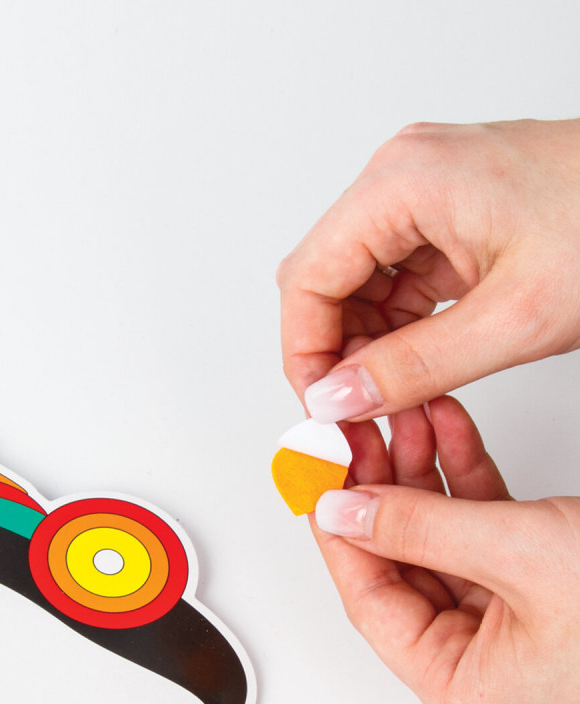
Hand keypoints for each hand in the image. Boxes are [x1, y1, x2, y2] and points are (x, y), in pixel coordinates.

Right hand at [278, 119, 579, 421]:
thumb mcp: (516, 317)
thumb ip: (413, 367)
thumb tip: (337, 399)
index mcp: (404, 183)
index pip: (308, 279)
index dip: (304, 352)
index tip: (320, 407)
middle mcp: (403, 177)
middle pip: (324, 279)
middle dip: (333, 350)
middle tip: (353, 408)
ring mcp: (424, 193)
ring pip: (355, 284)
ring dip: (365, 343)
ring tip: (392, 392)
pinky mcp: (448, 214)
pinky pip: (394, 278)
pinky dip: (396, 328)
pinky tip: (416, 362)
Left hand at [313, 397, 579, 703]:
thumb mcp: (520, 556)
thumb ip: (419, 530)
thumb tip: (341, 510)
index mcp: (463, 685)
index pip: (370, 598)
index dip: (337, 531)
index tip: (315, 475)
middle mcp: (480, 660)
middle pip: (399, 561)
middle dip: (378, 486)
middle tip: (352, 433)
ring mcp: (510, 619)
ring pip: (438, 533)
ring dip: (419, 469)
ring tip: (401, 414)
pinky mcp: (539, 581)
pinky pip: (482, 521)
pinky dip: (465, 472)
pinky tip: (445, 426)